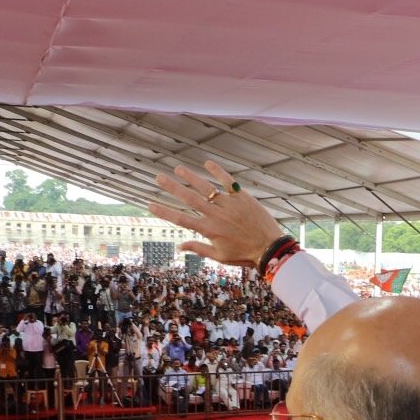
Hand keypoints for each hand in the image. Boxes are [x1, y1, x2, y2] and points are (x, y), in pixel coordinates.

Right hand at [146, 162, 283, 269]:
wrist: (269, 247)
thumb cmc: (244, 254)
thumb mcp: (219, 256)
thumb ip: (198, 248)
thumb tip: (179, 247)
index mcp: (209, 230)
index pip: (181, 219)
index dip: (165, 212)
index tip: (150, 204)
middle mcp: (216, 215)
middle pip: (189, 199)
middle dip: (172, 188)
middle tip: (158, 178)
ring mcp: (229, 204)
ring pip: (206, 187)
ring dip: (191, 177)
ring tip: (178, 168)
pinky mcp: (242, 197)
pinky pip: (228, 181)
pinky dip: (218, 172)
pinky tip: (207, 163)